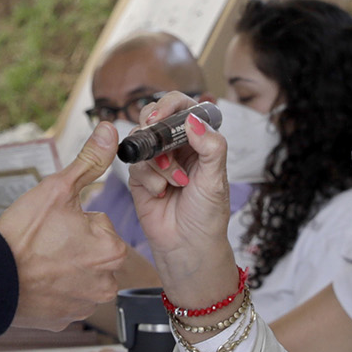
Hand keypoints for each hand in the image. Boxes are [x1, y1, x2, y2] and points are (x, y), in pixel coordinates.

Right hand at [0, 120, 128, 330]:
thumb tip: (111, 131)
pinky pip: (66, 298)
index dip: (75, 220)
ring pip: (81, 275)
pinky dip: (54, 290)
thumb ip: (89, 161)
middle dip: (74, 244)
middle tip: (45, 242)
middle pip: (94, 251)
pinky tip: (35, 280)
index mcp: (111, 249)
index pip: (100, 224)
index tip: (54, 226)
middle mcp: (106, 282)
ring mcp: (85, 304)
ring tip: (39, 261)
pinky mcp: (66, 319)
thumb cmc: (22, 235)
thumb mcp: (57, 189)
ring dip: (65, 268)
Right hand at [129, 92, 240, 312]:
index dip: (172, 104)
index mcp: (199, 141)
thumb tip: (194, 119)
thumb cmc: (207, 215)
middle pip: (156, 117)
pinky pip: (136, 164)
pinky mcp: (141, 178)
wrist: (188, 248)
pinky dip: (149, 178)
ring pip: (144, 140)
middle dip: (155, 123)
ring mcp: (157, 161)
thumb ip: (211, 146)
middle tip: (155, 129)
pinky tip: (161, 194)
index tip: (165, 113)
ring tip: (175, 182)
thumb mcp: (216, 179)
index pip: (184, 108)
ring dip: (158, 160)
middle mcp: (177, 147)